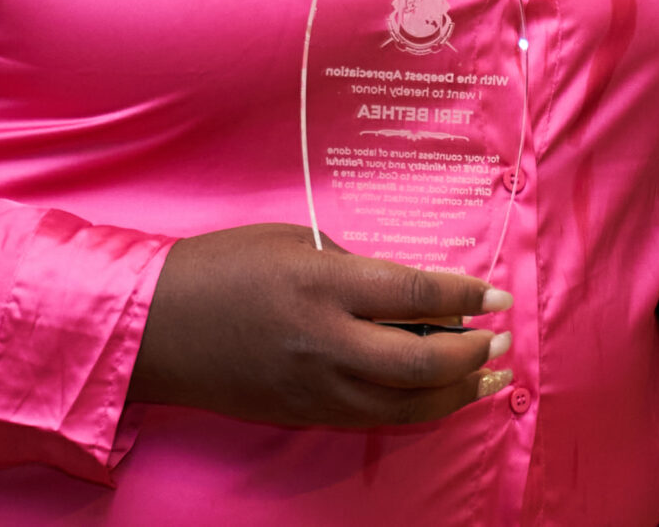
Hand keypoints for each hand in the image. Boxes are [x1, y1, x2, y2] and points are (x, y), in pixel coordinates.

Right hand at [129, 223, 513, 426]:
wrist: (156, 327)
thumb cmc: (223, 267)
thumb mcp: (293, 240)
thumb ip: (353, 265)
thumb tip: (409, 289)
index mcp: (324, 284)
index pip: (416, 292)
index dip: (466, 295)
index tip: (498, 295)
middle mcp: (326, 341)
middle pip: (422, 360)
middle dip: (473, 353)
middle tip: (502, 340)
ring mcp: (315, 386)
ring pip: (405, 403)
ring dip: (457, 393)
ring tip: (491, 379)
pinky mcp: (303, 414)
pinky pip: (373, 417)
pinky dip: (416, 409)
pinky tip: (440, 398)